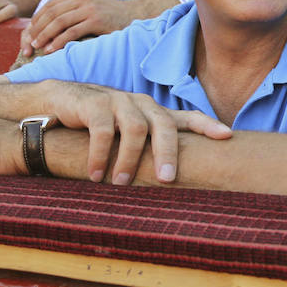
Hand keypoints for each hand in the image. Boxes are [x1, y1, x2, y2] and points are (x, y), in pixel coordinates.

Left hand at [19, 0, 139, 57]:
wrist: (134, 14)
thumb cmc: (111, 10)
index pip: (50, 4)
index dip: (37, 18)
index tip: (30, 32)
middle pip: (52, 13)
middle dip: (38, 29)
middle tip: (30, 42)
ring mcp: (89, 8)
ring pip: (59, 22)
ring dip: (45, 35)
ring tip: (37, 47)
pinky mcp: (96, 20)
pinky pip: (72, 32)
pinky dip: (59, 41)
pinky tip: (52, 49)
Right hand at [33, 80, 231, 183]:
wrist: (58, 102)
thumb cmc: (98, 124)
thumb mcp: (126, 134)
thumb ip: (148, 147)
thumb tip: (172, 180)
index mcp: (154, 113)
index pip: (186, 117)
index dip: (207, 125)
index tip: (227, 136)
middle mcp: (141, 104)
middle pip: (164, 125)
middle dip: (168, 152)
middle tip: (167, 178)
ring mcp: (118, 101)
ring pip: (135, 128)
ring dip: (128, 159)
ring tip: (121, 184)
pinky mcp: (93, 104)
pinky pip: (102, 130)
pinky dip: (99, 154)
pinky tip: (94, 174)